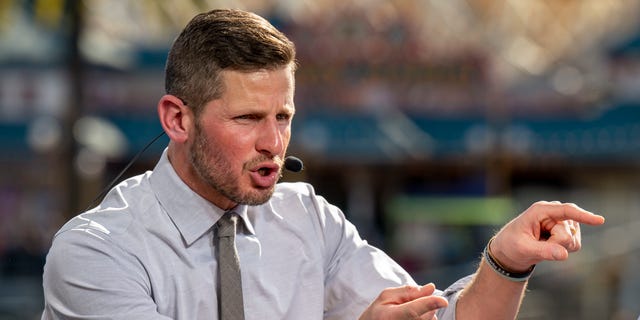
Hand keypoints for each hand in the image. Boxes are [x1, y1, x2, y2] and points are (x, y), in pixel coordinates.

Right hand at [359, 283, 447, 319]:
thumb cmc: (378, 312)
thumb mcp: (386, 296)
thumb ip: (408, 291)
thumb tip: (431, 288)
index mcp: (390, 317)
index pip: (412, 310)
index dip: (429, 304)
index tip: (444, 301)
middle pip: (426, 315)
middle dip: (426, 304)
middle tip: (410, 302)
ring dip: (427, 313)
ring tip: (409, 312)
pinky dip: (426, 318)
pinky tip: (414, 318)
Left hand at [490, 201, 604, 271]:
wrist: (511, 249)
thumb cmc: (513, 245)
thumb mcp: (523, 249)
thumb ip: (543, 251)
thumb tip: (564, 254)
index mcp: (540, 210)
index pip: (566, 211)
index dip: (583, 216)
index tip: (600, 220)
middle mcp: (553, 212)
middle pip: (567, 233)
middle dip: (556, 244)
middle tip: (538, 245)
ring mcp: (562, 221)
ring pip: (573, 240)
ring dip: (559, 247)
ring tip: (542, 245)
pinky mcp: (567, 230)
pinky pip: (574, 245)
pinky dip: (563, 250)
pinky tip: (550, 246)